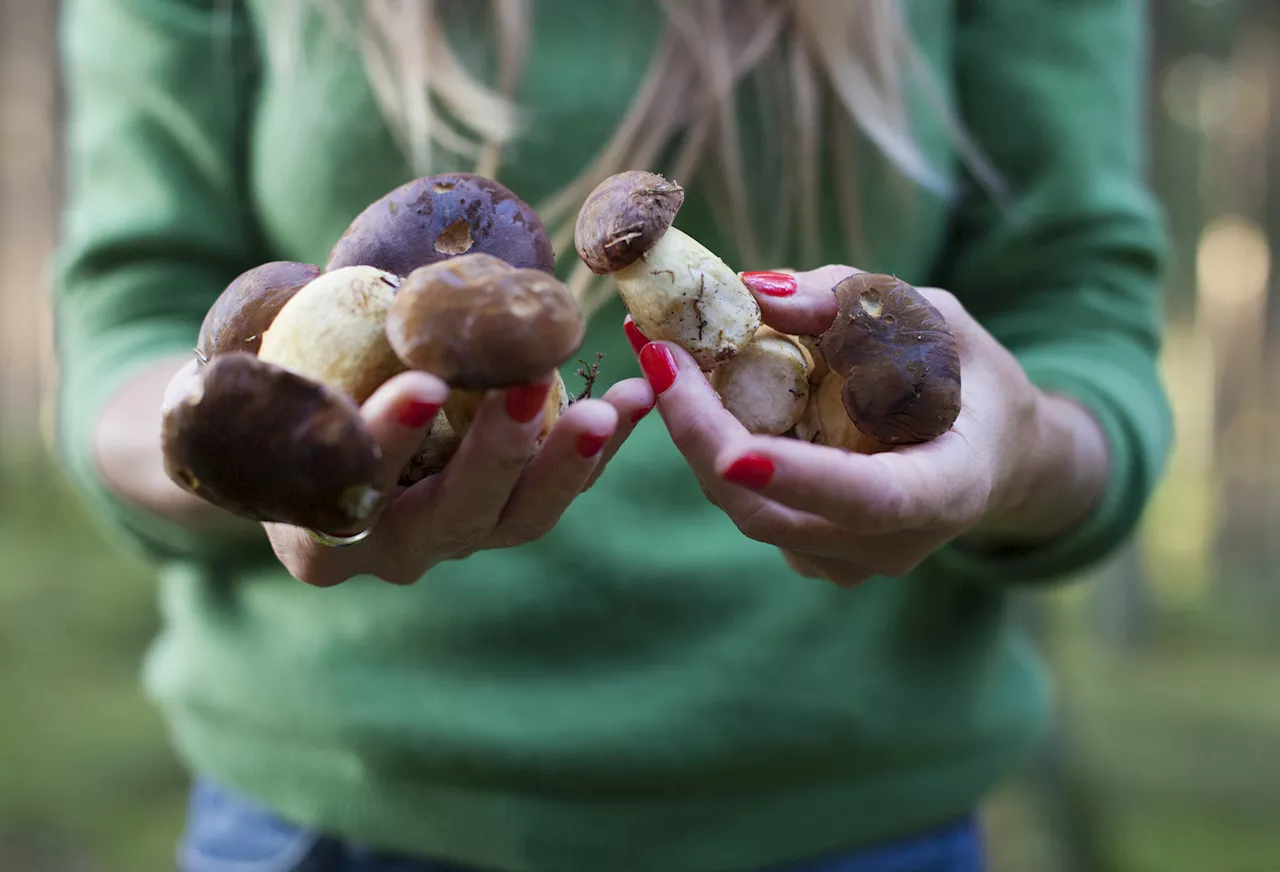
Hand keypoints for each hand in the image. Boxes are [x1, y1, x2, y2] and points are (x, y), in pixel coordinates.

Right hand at [254, 369, 654, 586]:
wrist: (310, 439)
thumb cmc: (279, 393)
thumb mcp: (265, 374)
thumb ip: (283, 348)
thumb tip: (308, 281)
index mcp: (316, 535)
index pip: (354, 494)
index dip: (388, 442)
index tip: (423, 385)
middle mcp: (390, 550)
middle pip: (451, 518)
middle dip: (494, 454)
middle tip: (527, 386)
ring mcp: (454, 542)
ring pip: (519, 518)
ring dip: (567, 462)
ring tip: (608, 407)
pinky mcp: (506, 517)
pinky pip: (558, 490)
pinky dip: (597, 447)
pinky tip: (634, 396)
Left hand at [625, 266, 1110, 587]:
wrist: (988, 450)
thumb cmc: (965, 374)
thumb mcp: (932, 316)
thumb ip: (850, 303)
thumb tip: (754, 292)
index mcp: (946, 490)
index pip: (869, 499)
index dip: (799, 478)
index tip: (732, 453)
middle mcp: (891, 544)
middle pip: (773, 513)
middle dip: (702, 435)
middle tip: (658, 355)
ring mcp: (845, 559)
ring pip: (745, 508)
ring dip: (693, 434)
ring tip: (660, 356)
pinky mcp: (810, 551)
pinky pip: (745, 503)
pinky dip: (710, 446)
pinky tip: (691, 390)